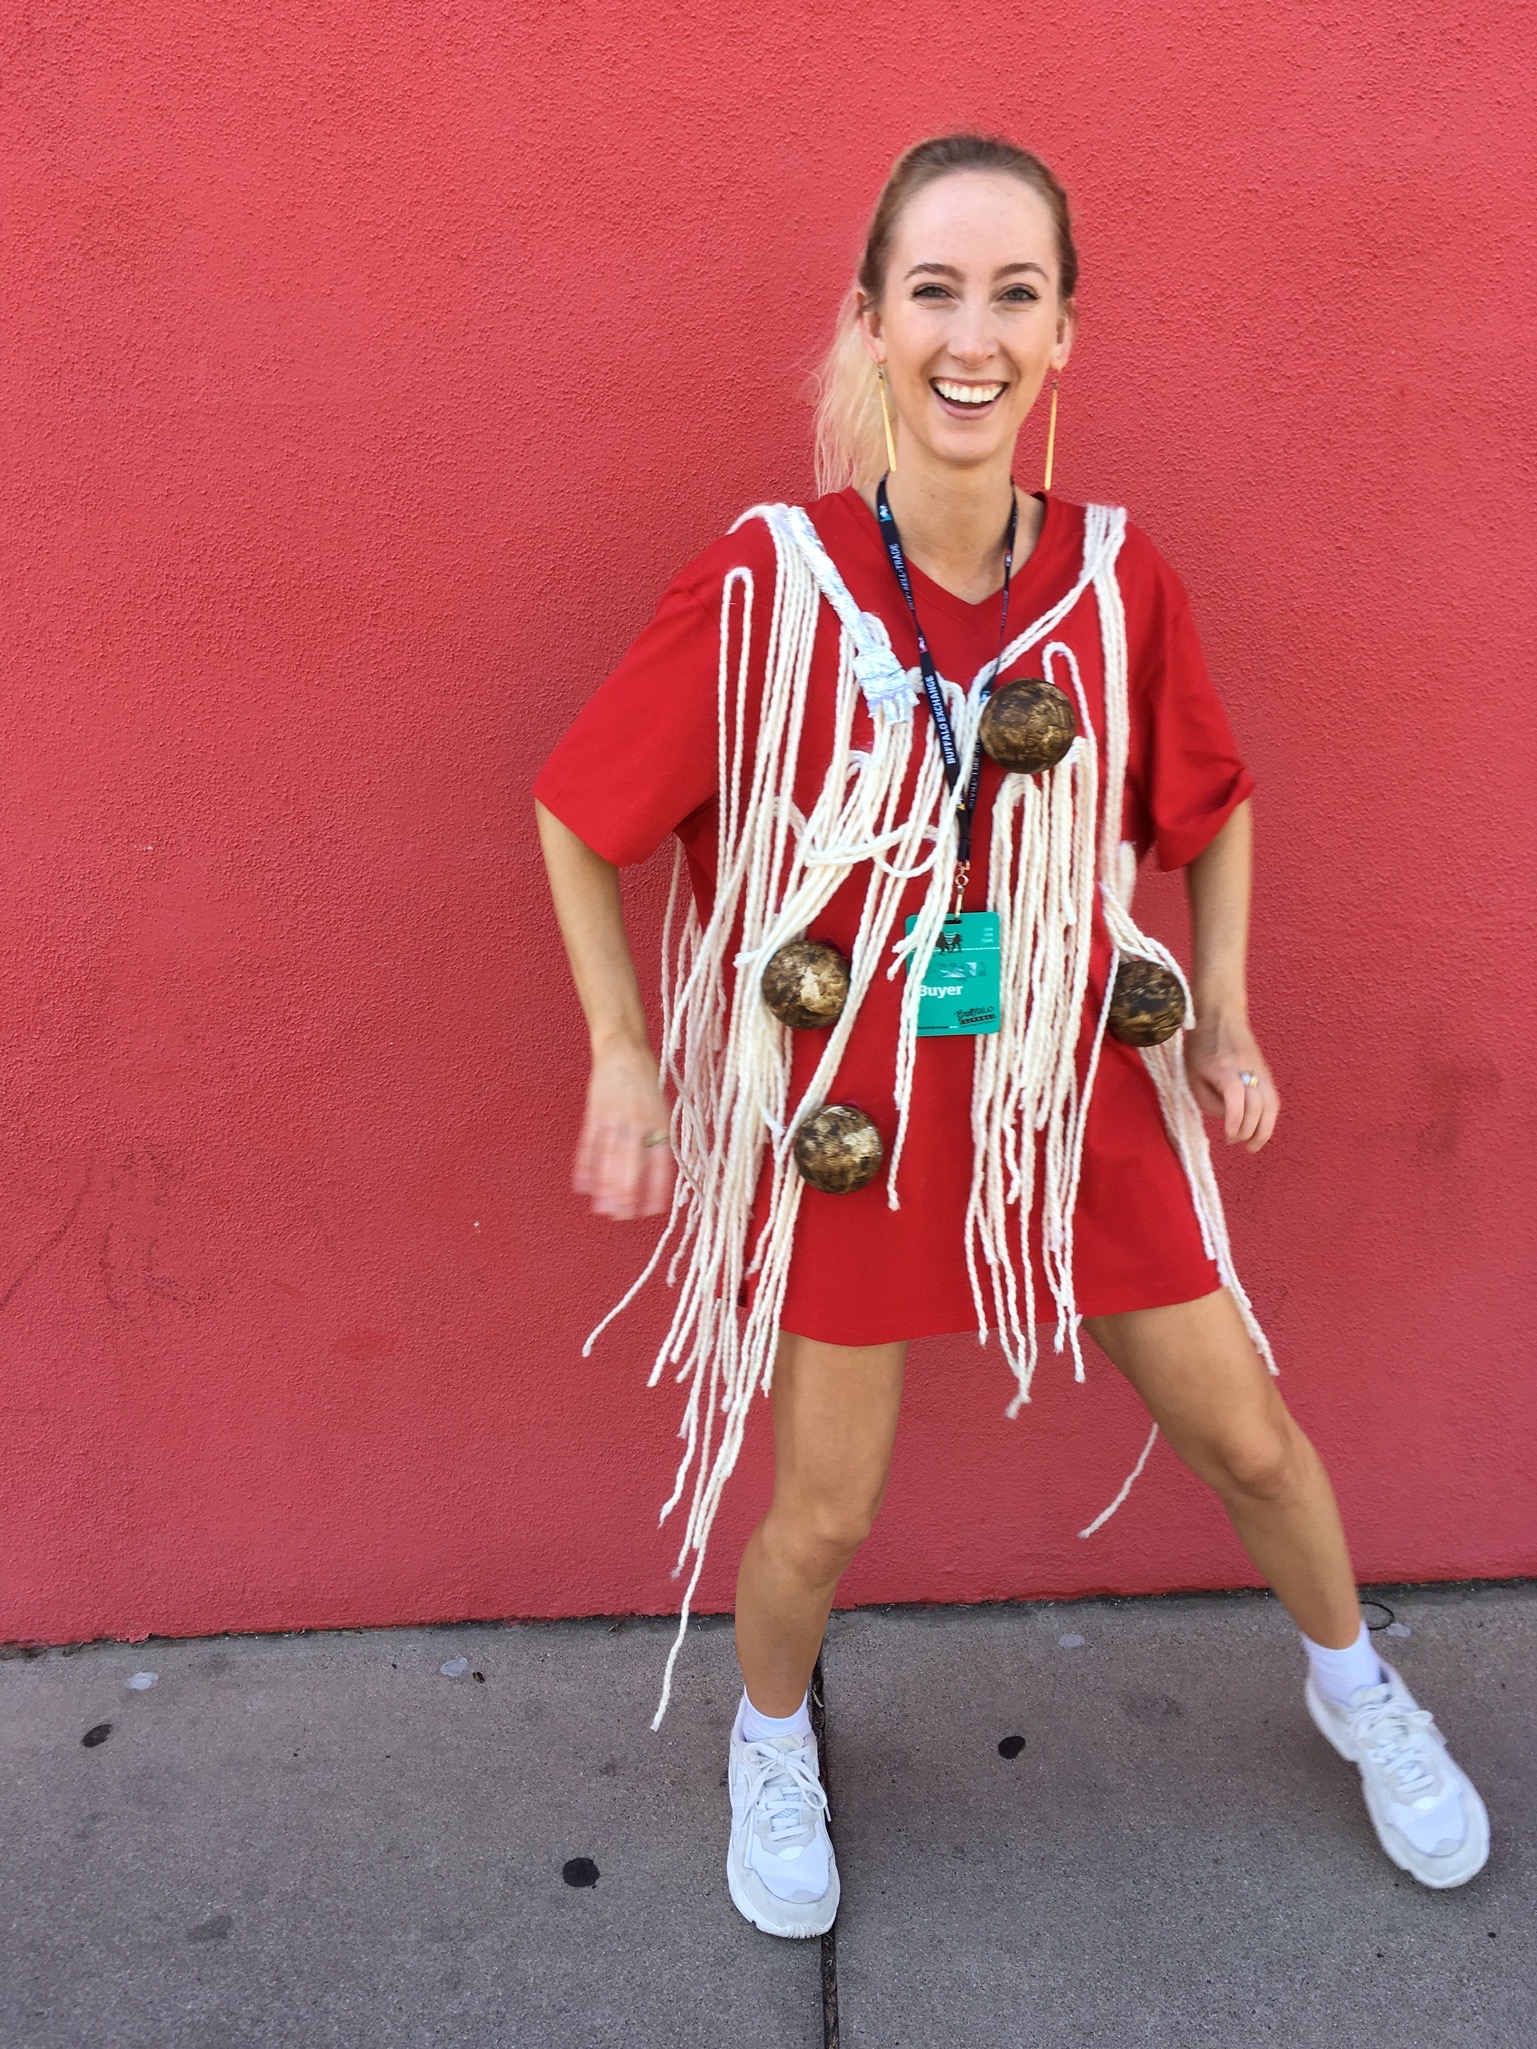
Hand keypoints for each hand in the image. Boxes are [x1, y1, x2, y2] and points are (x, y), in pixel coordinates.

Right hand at [574, 1042, 675, 1218]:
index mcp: (660, 1123)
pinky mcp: (595, 1114)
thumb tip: (655, 1178)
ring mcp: (614, 1118)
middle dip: (627, 1194)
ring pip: (609, 1159)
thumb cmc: (645, 1084)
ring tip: (602, 1209)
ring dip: (605, 1187)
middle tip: (622, 1216)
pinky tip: (582, 1186)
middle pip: (631, 1165)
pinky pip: (589, 1145)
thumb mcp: (661, 1110)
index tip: (651, 1211)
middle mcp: (638, 1123)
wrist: (623, 1050)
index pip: (660, 1163)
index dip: (656, 1188)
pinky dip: (584, 1166)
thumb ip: (658, 1140)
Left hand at [1184, 1010, 1279, 1152]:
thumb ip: (1207, 1100)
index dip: (1234, 1119)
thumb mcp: (1191, 1073)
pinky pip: (1273, 1100)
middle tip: (1233, 1141)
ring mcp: (1260, 1070)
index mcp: (1223, 1068)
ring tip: (1252, 1146)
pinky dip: (1269, 1118)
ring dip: (1264, 1130)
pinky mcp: (1267, 1073)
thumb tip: (1228, 1119)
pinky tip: (1259, 1130)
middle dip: (1247, 1130)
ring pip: (1272, 1105)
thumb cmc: (1200, 1047)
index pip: (1235, 1096)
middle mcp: (1246, 1069)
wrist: (1221, 1017)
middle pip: (1257, 1105)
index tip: (1227, 1136)